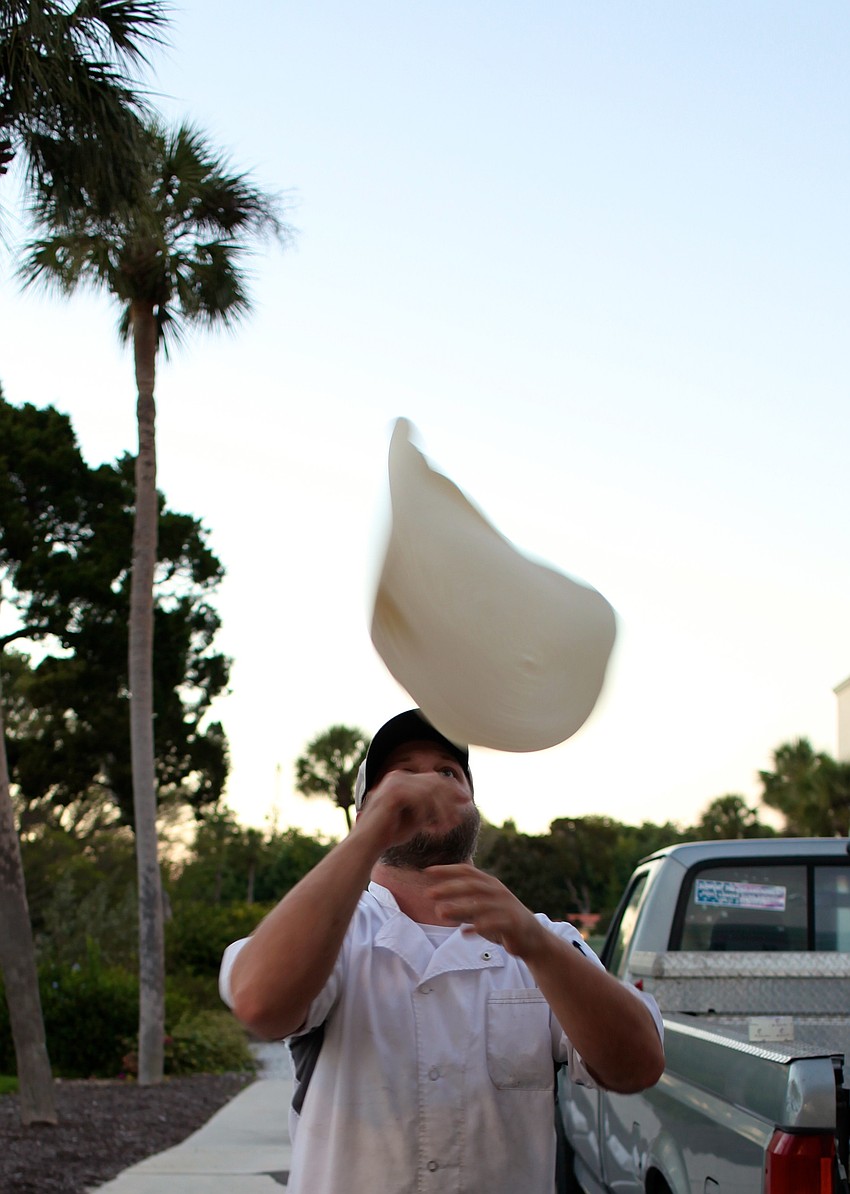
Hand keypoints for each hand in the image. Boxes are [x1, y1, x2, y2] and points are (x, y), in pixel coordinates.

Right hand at [356, 770, 473, 851]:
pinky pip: (420, 800)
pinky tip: (434, 829)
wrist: (367, 844)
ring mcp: (394, 783)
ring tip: (450, 826)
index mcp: (402, 779)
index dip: (452, 787)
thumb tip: (454, 807)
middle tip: (466, 806)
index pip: (433, 778)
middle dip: (452, 795)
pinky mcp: (393, 794)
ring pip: (430, 791)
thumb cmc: (390, 834)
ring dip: (443, 809)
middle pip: (434, 781)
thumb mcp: (416, 818)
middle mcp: (398, 776)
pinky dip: (430, 815)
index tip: (466, 799)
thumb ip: (431, 809)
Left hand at [425, 864, 546, 958]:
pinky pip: (493, 924)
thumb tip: (438, 905)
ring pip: (480, 905)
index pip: (467, 871)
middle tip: (428, 894)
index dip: (447, 870)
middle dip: (449, 888)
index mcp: (490, 884)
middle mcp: (498, 891)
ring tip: (440, 913)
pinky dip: (478, 928)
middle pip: (471, 885)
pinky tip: (464, 933)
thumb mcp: (482, 909)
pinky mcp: (513, 923)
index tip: (427, 871)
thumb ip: (464, 905)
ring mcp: (506, 906)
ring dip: (459, 908)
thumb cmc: (502, 921)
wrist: (532, 938)